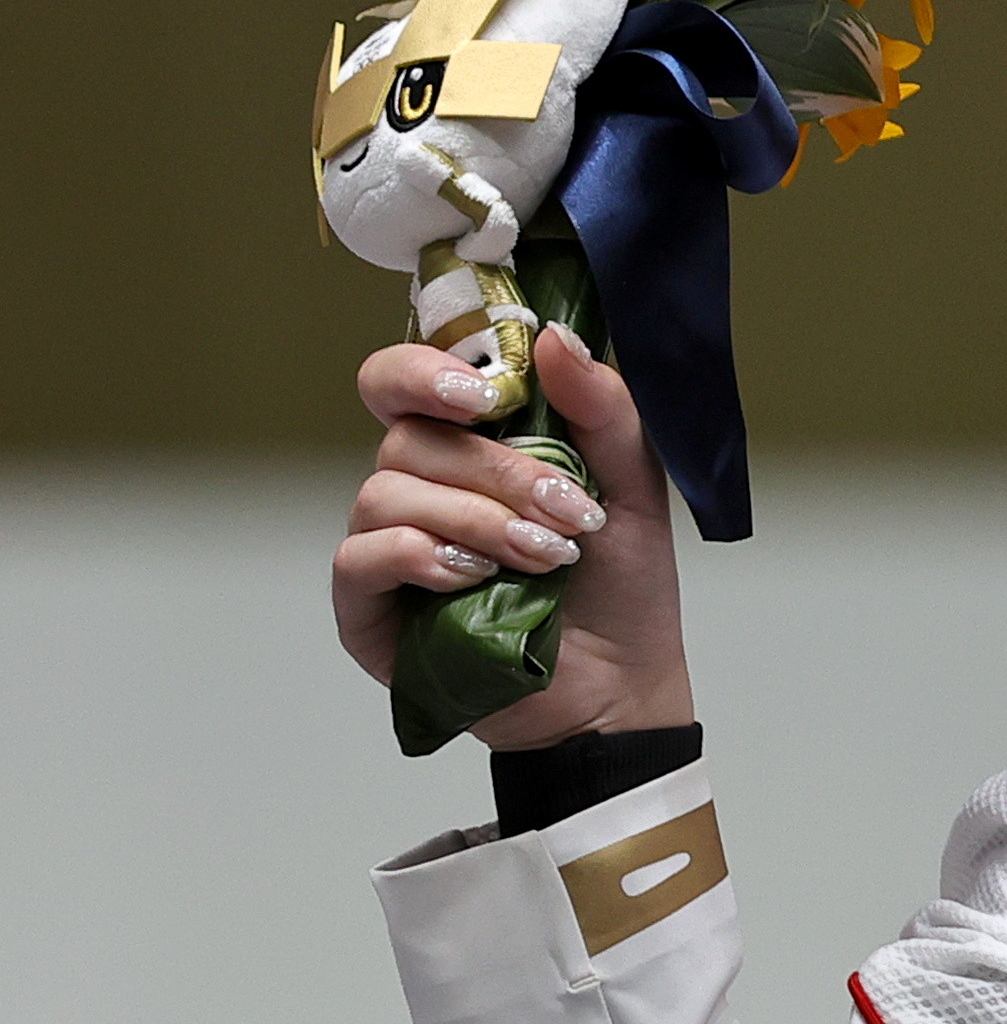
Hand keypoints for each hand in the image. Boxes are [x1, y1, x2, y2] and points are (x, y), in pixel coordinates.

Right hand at [333, 326, 695, 749]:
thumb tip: (554, 337)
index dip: (427, 371)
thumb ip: (601, 409)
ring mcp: (386, 545)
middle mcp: (418, 486)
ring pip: (385, 494)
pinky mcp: (367, 608)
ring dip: (476, 520)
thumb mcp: (630, 487)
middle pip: (407, 438)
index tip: (488, 395)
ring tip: (546, 559)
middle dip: (496, 472)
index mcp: (469, 444)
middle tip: (566, 511)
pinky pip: (359, 558)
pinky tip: (474, 578)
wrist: (620, 687)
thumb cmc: (620, 583)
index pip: (405, 379)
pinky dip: (419, 557)